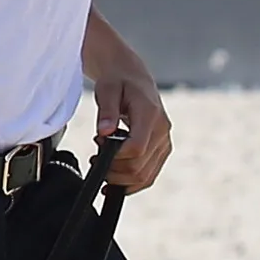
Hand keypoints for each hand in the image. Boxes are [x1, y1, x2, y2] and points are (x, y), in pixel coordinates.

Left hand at [92, 66, 171, 193]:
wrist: (133, 77)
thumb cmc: (118, 81)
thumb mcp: (107, 90)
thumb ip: (107, 111)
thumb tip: (104, 133)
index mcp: (150, 115)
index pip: (136, 148)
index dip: (115, 157)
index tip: (97, 150)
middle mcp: (162, 131)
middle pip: (140, 167)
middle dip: (113, 170)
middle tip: (95, 158)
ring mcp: (165, 142)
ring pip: (146, 176)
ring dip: (120, 179)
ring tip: (102, 164)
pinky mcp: (162, 149)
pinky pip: (149, 174)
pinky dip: (131, 182)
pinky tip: (114, 179)